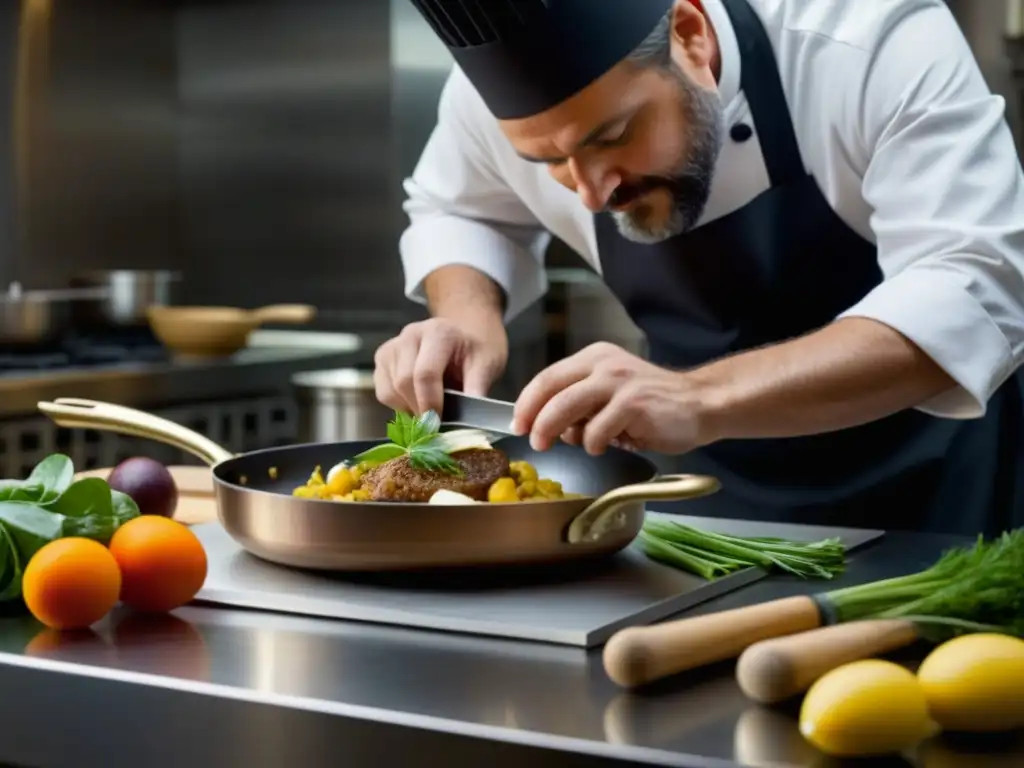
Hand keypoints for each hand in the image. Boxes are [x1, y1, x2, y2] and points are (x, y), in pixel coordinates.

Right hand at [373, 317, 507, 414]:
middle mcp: (410, 334)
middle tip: (437, 422)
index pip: (425, 373)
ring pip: (390, 390)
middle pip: (404, 382)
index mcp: (439, 332)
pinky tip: (417, 400)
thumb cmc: (474, 352)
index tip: (440, 423)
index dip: (430, 403)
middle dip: (419, 409)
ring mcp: (392, 346)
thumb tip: (471, 420)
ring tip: (430, 408)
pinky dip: (399, 405)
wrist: (463, 337)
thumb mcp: (486, 365)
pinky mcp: (381, 359)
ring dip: (409, 408)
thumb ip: (477, 389)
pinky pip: (383, 392)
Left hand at [510, 342, 712, 455]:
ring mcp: (619, 382)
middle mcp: (603, 364)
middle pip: (551, 389)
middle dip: (535, 419)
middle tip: (534, 441)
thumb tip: (548, 426)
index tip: (518, 424)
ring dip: (556, 431)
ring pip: (568, 407)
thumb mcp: (611, 392)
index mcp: (594, 358)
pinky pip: (598, 430)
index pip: (547, 377)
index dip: (527, 402)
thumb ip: (581, 402)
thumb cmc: (653, 404)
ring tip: (564, 444)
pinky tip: (608, 445)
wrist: (700, 403)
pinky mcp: (634, 403)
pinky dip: (595, 444)